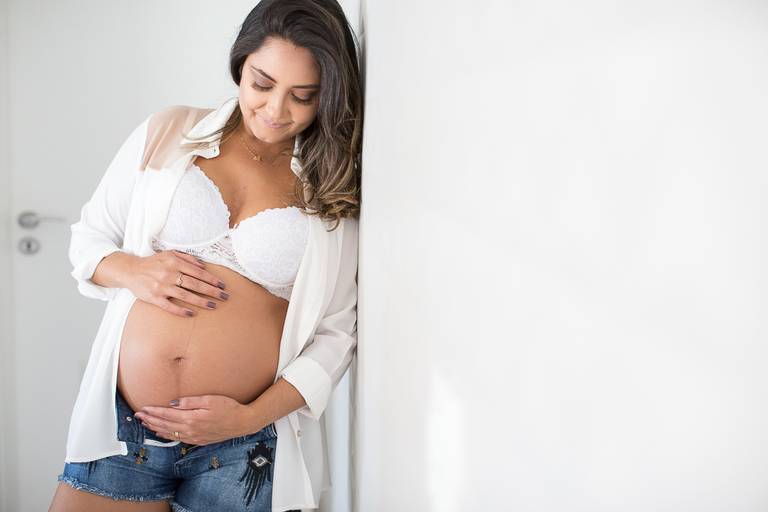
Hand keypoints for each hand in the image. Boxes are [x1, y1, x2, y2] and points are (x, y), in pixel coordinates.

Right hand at [127, 250, 229, 316]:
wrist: (130, 270)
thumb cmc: (154, 263)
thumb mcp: (169, 254)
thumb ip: (187, 258)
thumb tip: (203, 265)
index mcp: (174, 263)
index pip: (197, 272)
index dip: (211, 279)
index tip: (222, 285)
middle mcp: (168, 274)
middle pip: (194, 284)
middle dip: (211, 291)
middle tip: (224, 296)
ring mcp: (161, 287)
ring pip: (185, 296)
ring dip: (200, 301)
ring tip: (213, 306)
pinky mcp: (153, 298)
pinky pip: (169, 306)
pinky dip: (181, 310)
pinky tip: (191, 314)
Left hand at [133, 394, 254, 445]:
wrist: (242, 423)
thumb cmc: (229, 408)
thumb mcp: (210, 400)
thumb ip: (190, 401)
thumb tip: (172, 403)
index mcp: (192, 419)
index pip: (167, 415)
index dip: (154, 412)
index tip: (143, 408)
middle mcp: (190, 430)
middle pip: (165, 425)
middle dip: (150, 420)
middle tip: (138, 415)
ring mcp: (194, 437)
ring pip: (169, 434)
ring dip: (156, 428)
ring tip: (145, 424)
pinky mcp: (198, 440)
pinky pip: (178, 439)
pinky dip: (167, 436)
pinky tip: (162, 433)